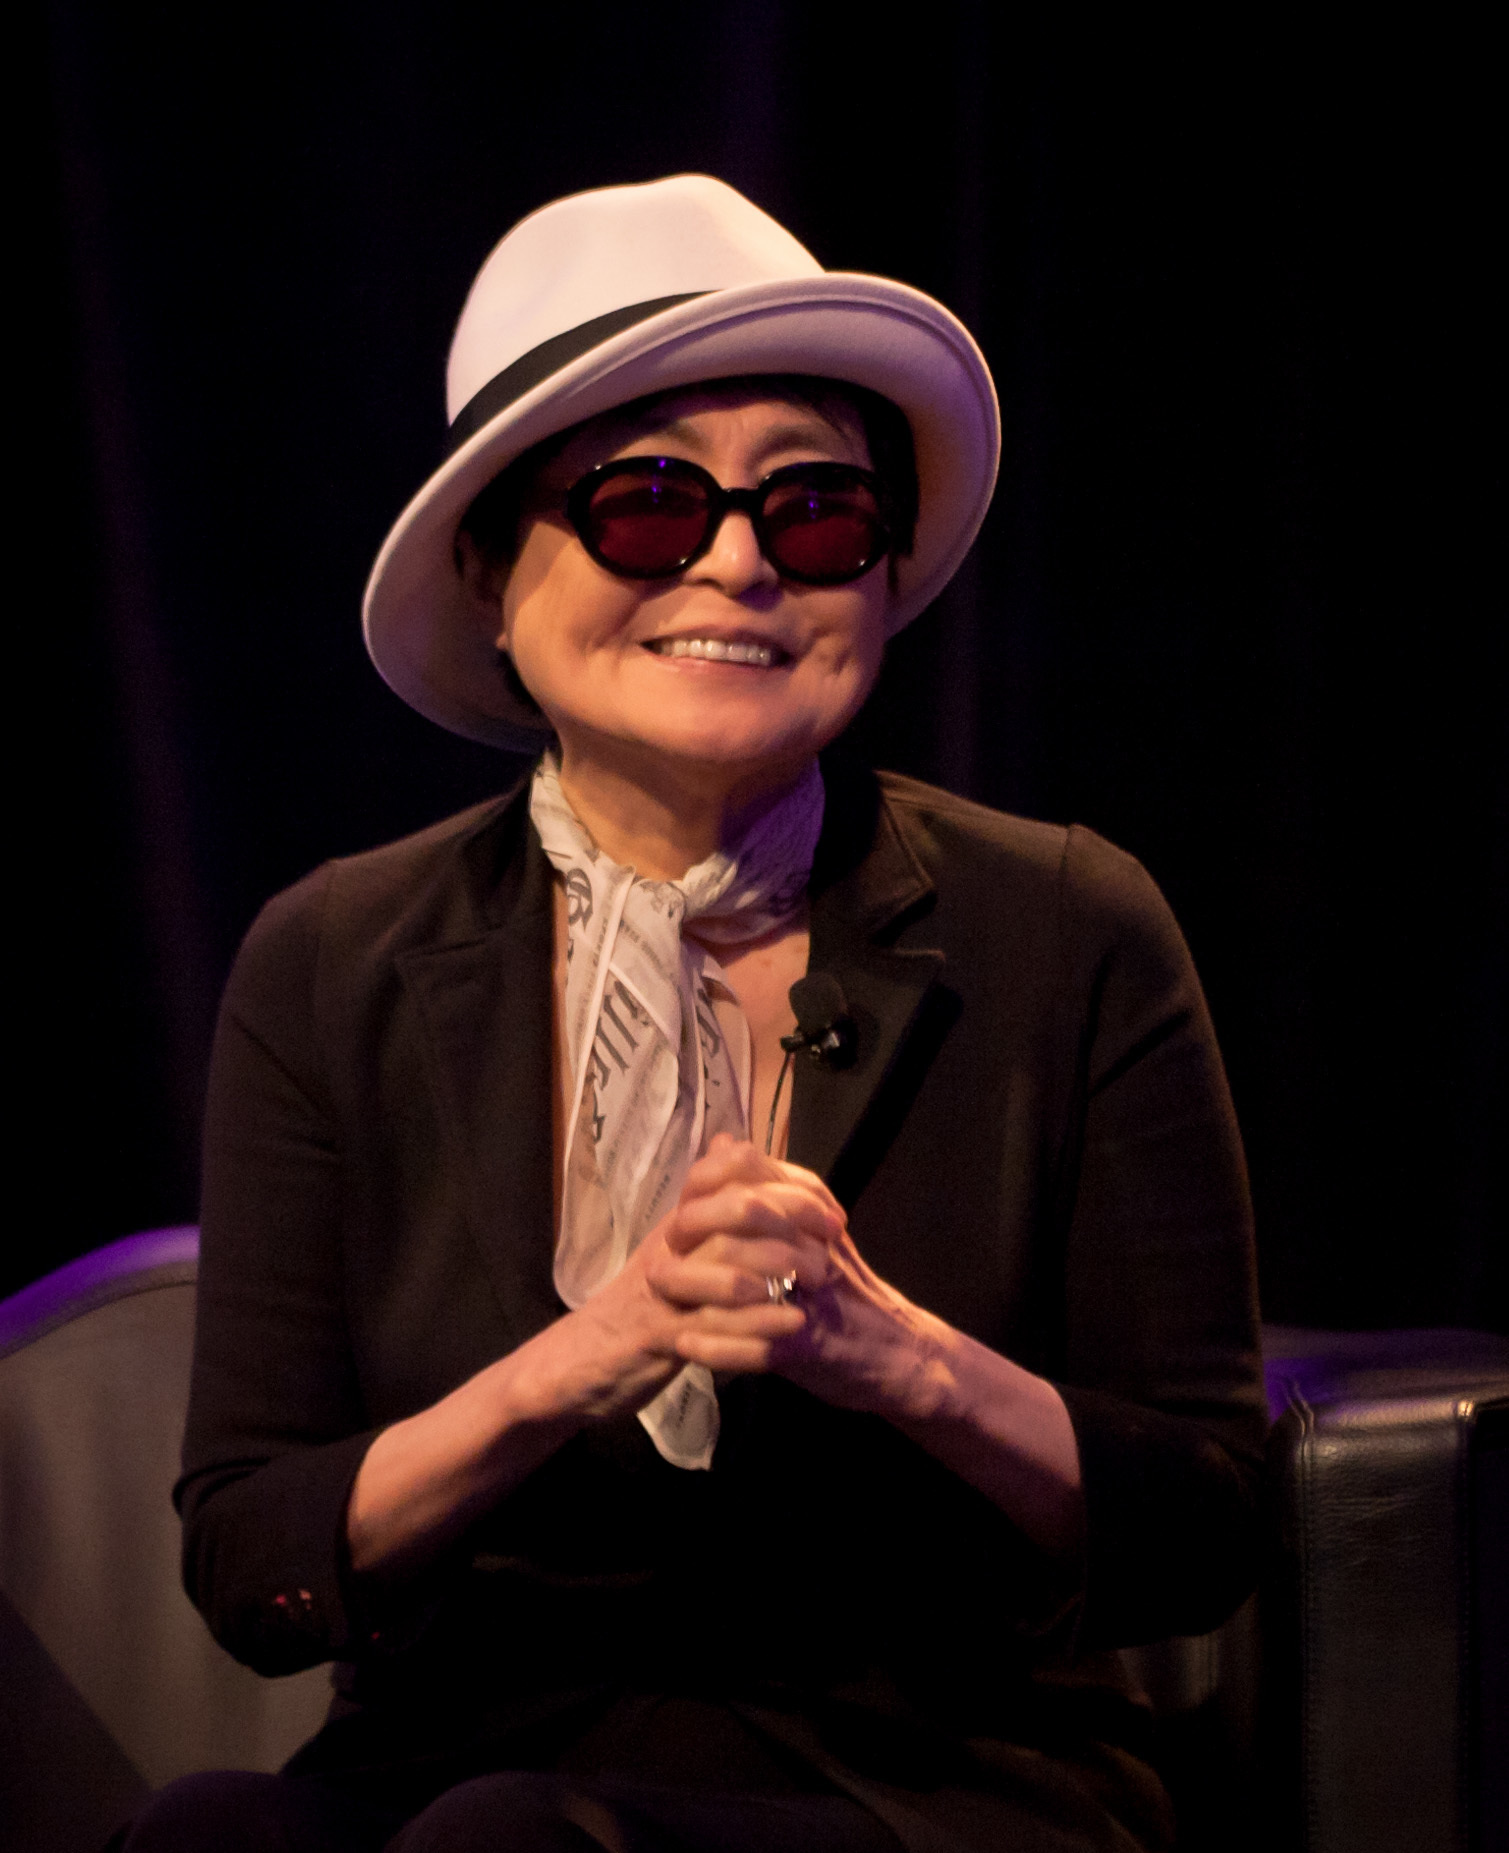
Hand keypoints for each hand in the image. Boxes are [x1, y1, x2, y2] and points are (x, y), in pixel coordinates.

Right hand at [516, 1149, 816, 1426]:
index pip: (733, 1173)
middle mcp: (672, 1244)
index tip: (831, 1214)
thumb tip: (732, 1142)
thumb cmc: (641, 1305)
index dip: (789, 1186)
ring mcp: (664, 1289)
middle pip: (738, 1210)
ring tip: (817, 1286)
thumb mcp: (676, 1247)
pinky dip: (757, 1328)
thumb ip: (710, 1201)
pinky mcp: (657, 1337)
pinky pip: (713, 1327)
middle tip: (833, 1249)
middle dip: (795, 1224)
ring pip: (728, 1267)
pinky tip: (792, 1330)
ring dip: (780, 1275)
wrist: (578, 1361)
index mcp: (681, 1221)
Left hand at [658, 1135, 1084, 1560]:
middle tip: (656, 1253)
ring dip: (694, 1288)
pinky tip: (684, 1347)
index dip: (707, 1189)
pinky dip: (716, 1346)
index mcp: (813, 1216)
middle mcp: (813, 1247)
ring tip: (657, 1294)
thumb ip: (771, 1188)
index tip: (681, 1209)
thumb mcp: (814, 1229)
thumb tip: (725, 1141)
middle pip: (745, 1222)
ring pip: (744, 1280)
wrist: (898, 1352)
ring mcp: (810, 1297)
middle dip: (692, 1235)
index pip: (755, 1178)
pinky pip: (754, 1343)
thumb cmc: (846, 1290)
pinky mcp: (808, 1347)